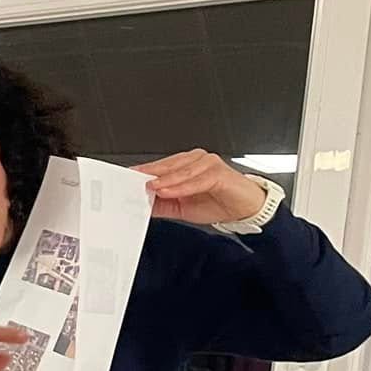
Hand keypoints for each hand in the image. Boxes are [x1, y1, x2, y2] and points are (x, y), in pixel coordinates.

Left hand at [134, 149, 266, 226]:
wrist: (243, 209)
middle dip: (149, 173)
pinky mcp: (218, 172)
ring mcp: (208, 164)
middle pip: (168, 165)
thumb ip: (163, 204)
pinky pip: (196, 180)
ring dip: (164, 180)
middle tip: (133, 180)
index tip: (127, 178)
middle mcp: (196, 160)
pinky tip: (168, 191)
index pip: (161, 166)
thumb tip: (142, 204)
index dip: (144, 172)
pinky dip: (181, 186)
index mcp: (186, 165)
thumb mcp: (181, 207)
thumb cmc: (217, 202)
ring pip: (181, 171)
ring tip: (149, 186)